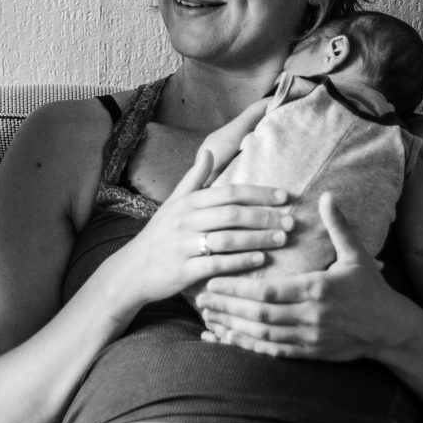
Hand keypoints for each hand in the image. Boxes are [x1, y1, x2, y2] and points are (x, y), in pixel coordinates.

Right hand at [100, 146, 292, 311]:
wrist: (130, 271)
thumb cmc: (158, 235)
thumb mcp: (172, 204)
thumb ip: (194, 179)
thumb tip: (208, 152)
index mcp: (187, 202)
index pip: (229, 192)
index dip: (259, 193)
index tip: (285, 196)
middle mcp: (185, 221)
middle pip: (232, 214)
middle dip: (265, 216)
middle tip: (291, 221)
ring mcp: (183, 246)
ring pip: (228, 239)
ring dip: (259, 239)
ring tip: (282, 239)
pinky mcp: (183, 270)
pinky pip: (217, 264)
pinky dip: (241, 262)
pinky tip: (261, 261)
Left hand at [195, 194, 416, 360]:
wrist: (389, 329)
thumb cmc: (371, 288)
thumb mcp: (356, 254)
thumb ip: (338, 226)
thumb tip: (327, 195)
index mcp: (317, 289)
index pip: (269, 291)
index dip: (238, 287)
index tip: (214, 279)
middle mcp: (309, 316)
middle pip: (259, 315)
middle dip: (227, 307)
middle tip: (199, 298)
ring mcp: (308, 338)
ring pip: (262, 335)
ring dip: (231, 327)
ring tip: (207, 317)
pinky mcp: (308, 353)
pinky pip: (271, 351)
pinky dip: (246, 346)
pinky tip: (225, 339)